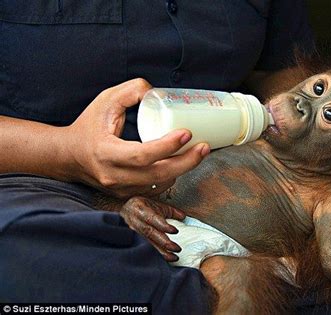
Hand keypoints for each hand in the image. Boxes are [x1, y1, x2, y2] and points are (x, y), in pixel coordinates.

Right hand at [62, 78, 209, 197]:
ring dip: (182, 169)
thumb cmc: (88, 126)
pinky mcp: (126, 194)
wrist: (69, 155)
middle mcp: (113, 176)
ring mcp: (120, 188)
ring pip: (159, 183)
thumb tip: (158, 92)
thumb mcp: (106, 101)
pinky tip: (181, 163)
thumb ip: (131, 91)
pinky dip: (171, 176)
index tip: (187, 133)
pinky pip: (155, 188)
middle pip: (157, 175)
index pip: (141, 155)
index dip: (167, 146)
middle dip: (187, 162)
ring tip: (197, 152)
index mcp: (106, 153)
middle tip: (204, 147)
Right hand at [121, 196, 184, 261]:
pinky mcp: (130, 240)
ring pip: (145, 244)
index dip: (163, 225)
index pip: (153, 218)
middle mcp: (135, 221)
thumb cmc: (142, 208)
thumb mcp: (156, 205)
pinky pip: (141, 249)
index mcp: (142, 210)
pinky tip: (160, 261)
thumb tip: (184, 217)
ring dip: (160, 252)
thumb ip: (171, 211)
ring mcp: (131, 232)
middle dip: (164, 242)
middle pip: (150, 233)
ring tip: (173, 257)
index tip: (175, 231)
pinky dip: (151, 256)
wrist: (121, 210)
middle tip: (177, 249)